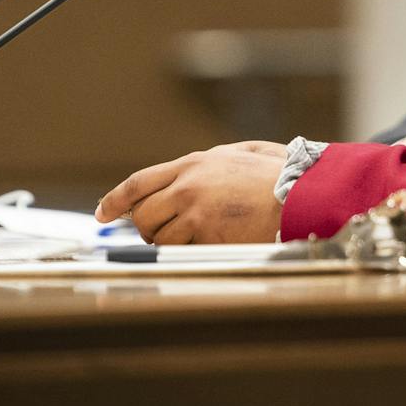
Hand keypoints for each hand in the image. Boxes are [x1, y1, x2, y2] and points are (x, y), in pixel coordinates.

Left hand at [95, 140, 287, 243]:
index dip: (115, 200)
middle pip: (142, 214)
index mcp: (194, 163)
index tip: (103, 213)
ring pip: (159, 238)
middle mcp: (187, 186)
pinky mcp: (208, 236)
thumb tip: (190, 173)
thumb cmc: (281, 174)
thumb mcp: (242, 153)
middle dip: (147, 227)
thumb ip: (211, 162)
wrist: (302, 194)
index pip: (138, 182)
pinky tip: (212, 243)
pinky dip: (190, 252)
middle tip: (164, 231)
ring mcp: (196, 213)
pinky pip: (182, 252)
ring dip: (170, 243)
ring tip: (197, 236)